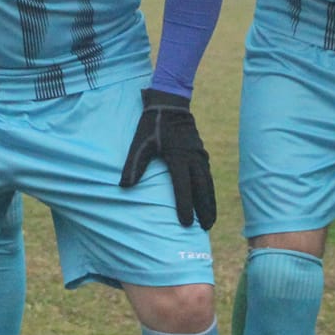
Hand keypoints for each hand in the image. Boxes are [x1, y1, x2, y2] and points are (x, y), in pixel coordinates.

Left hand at [120, 89, 216, 228]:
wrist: (170, 105)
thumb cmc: (152, 125)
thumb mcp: (140, 143)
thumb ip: (134, 164)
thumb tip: (124, 186)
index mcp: (178, 157)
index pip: (183, 187)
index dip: (185, 206)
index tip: (186, 224)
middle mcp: (193, 158)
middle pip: (202, 189)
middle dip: (204, 210)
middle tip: (205, 229)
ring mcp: (200, 155)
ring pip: (208, 184)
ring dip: (210, 203)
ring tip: (210, 221)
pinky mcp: (202, 153)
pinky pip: (208, 176)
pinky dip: (210, 191)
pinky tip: (209, 200)